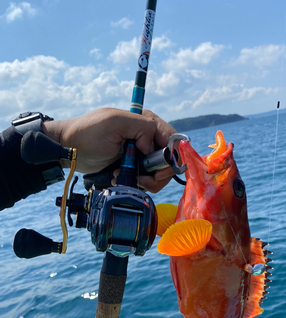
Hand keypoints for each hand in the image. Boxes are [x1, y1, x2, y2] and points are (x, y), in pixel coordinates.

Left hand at [43, 108, 176, 191]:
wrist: (69, 150)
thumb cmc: (87, 133)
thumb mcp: (114, 122)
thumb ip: (141, 127)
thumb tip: (152, 146)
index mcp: (146, 122)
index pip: (172, 140)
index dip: (170, 157)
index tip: (156, 170)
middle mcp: (147, 138)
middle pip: (169, 160)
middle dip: (158, 173)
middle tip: (141, 178)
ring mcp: (141, 154)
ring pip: (160, 173)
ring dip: (147, 180)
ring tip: (127, 178)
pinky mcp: (134, 167)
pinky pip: (147, 179)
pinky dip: (138, 183)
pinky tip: (120, 178)